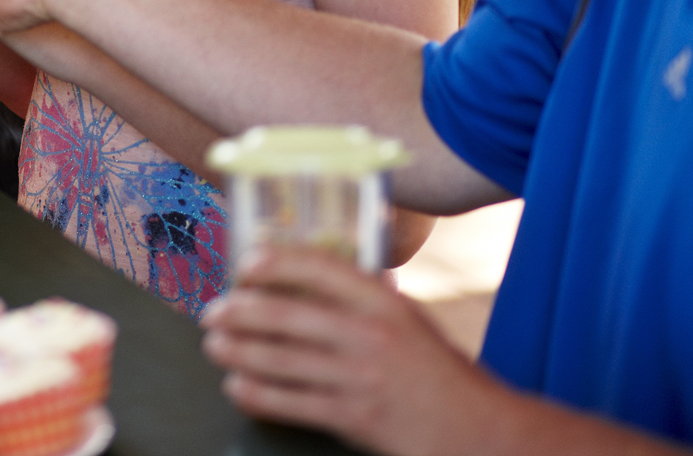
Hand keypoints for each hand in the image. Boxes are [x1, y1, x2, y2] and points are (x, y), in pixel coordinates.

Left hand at [201, 247, 506, 455]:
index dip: (275, 262)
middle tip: (212, 311)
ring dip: (239, 351)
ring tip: (214, 345)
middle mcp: (370, 335)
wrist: (480, 431)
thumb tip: (319, 272)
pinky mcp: (354, 416)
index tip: (244, 263)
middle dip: (241, 311)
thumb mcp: (411, 320)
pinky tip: (238, 386)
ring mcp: (360, 377)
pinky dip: (258, 393)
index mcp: (383, 302)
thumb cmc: (441, 373)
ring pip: (282, 359)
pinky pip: (292, 402)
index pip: (320, 268)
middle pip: (288, 315)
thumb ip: (368, 298)